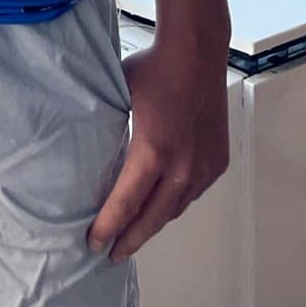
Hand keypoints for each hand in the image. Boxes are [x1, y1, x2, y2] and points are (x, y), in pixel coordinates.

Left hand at [86, 39, 228, 262]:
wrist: (196, 52)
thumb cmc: (152, 70)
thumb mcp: (117, 98)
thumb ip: (108, 130)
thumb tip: (87, 150)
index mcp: (152, 153)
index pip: (125, 204)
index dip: (107, 227)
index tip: (93, 243)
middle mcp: (182, 168)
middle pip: (152, 219)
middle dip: (129, 239)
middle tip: (111, 254)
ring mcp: (203, 167)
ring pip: (174, 209)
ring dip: (153, 224)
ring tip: (134, 234)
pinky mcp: (217, 162)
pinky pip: (192, 193)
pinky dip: (174, 203)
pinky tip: (161, 206)